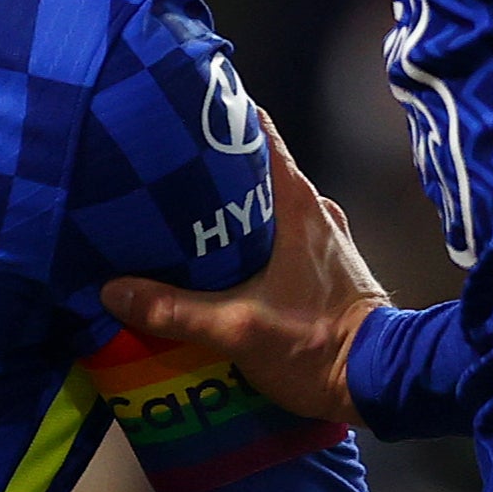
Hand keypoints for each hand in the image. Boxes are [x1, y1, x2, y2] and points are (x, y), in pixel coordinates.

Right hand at [99, 122, 382, 424]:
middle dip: (209, 165)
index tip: (178, 109)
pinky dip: (247, 234)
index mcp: (296, 203)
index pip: (258, 132)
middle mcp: (312, 208)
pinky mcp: (326, 264)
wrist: (380, 382)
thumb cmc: (318, 346)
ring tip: (178, 215)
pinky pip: (278, 232)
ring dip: (227, 205)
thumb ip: (174, 309)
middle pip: (254, 167)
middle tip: (159, 169)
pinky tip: (216, 257)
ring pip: (266, 202)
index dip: (219, 114)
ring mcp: (323, 236)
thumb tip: (112, 289)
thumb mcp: (237, 329)